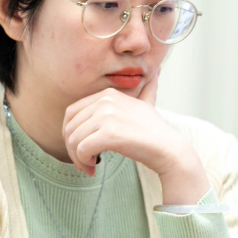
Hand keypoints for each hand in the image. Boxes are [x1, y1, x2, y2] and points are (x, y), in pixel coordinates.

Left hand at [62, 73, 209, 203]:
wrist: (168, 148)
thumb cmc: (155, 130)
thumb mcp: (148, 102)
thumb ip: (147, 88)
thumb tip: (157, 71)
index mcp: (107, 94)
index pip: (71, 112)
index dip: (70, 132)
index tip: (80, 148)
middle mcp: (105, 101)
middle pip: (69, 126)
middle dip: (71, 147)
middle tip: (83, 162)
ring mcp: (107, 116)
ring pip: (74, 140)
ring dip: (77, 158)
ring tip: (89, 166)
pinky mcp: (109, 133)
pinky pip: (82, 149)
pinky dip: (83, 161)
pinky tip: (93, 167)